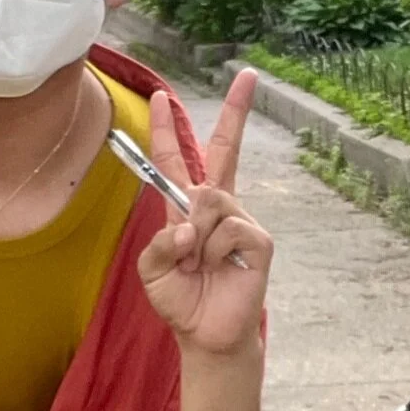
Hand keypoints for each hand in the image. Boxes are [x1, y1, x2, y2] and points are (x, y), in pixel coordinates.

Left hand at [139, 71, 273, 356]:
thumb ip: (158, 241)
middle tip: (247, 74)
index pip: (177, 160)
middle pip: (225, 149)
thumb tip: (189, 224)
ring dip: (194, 235)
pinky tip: (219, 267)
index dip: (167, 129)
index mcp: (186, 209)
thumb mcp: (151, 270)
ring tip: (198, 264)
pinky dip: (214, 249)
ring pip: (211, 198)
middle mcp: (217, 206)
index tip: (160, 97)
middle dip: (236, 110)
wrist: (206, 336)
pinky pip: (229, 226)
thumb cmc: (180, 300)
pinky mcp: (258, 239)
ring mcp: (240, 220)